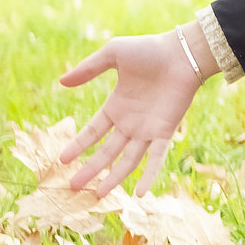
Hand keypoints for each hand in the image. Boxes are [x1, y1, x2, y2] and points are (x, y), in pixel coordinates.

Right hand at [56, 28, 210, 196]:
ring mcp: (148, 129)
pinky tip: (140, 193)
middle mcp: (130, 122)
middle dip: (90, 169)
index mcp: (116, 107)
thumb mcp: (113, 54)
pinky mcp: (166, 131)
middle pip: (107, 152)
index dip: (78, 146)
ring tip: (97, 195)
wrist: (183, 52)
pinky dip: (149, 175)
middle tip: (72, 187)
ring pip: (127, 160)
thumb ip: (88, 69)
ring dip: (113, 178)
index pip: (92, 132)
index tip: (62, 161)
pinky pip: (156, 157)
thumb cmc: (150, 49)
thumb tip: (61, 82)